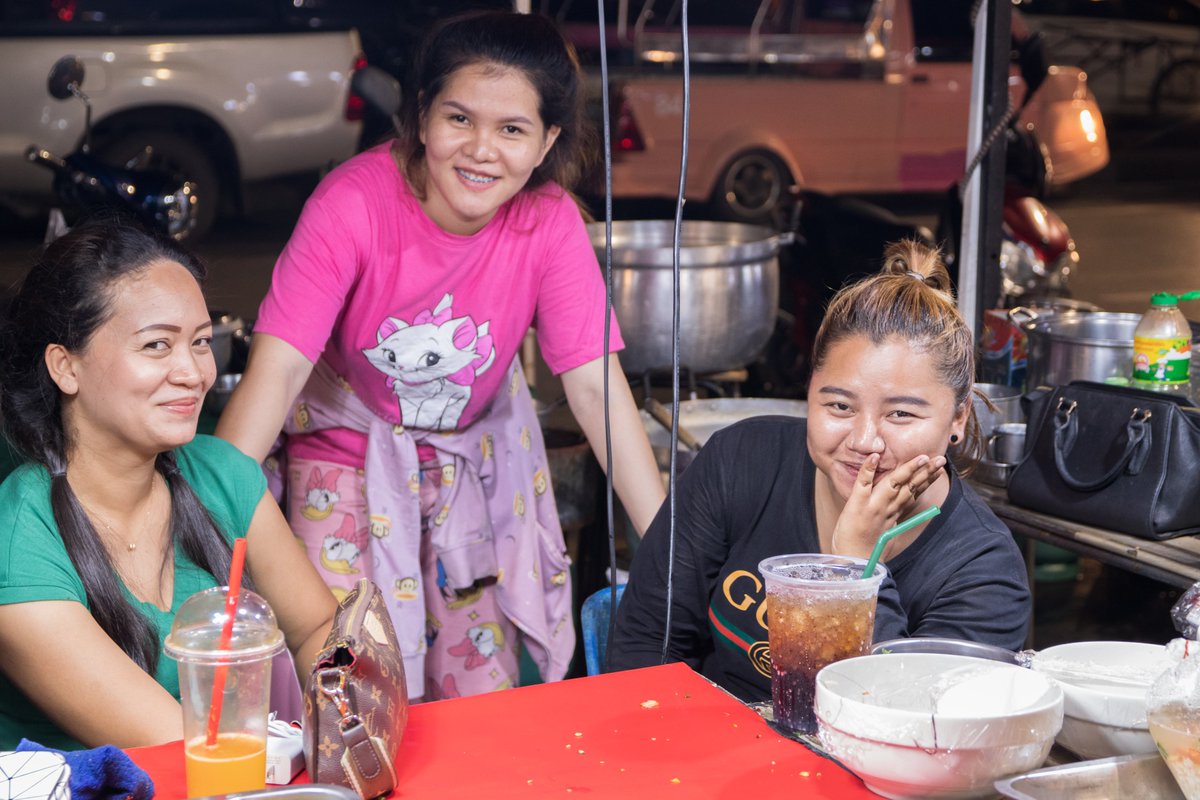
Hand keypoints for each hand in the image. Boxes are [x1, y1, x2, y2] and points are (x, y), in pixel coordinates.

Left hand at [830, 452, 946, 558]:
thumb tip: (898, 511)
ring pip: (893, 483)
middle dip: (925, 472)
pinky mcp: (857, 505)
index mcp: (893, 514)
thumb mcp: (884, 535)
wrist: (852, 564)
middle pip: (909, 487)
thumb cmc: (865, 550)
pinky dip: (868, 469)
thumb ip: (892, 520)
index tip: (938, 469)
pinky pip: (863, 484)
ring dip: (907, 469)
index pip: (913, 493)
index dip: (926, 480)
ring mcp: (873, 506)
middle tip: (940, 460)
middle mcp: (886, 508)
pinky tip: (873, 456)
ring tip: (921, 458)